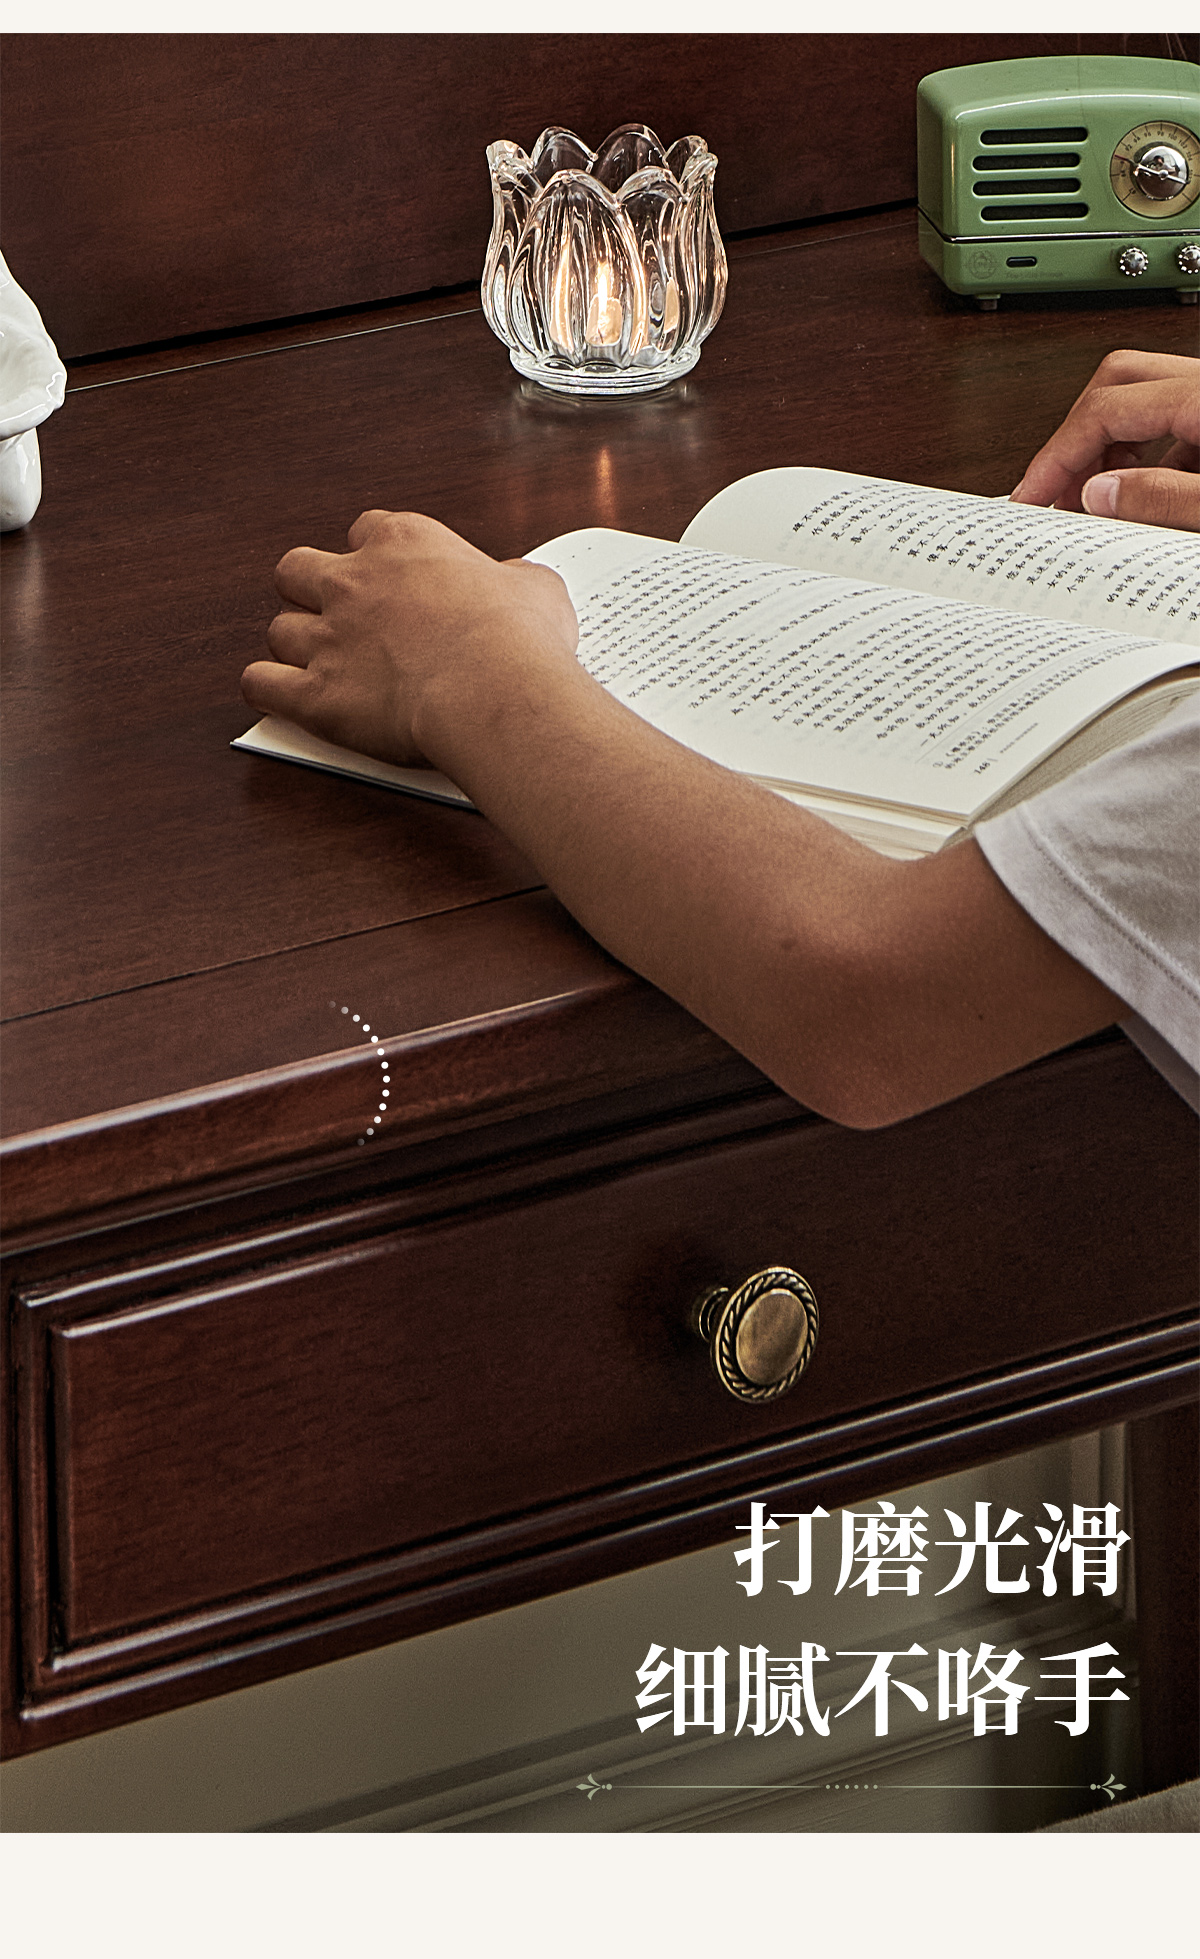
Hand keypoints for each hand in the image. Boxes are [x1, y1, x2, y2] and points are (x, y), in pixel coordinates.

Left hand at [241, 509, 579, 768]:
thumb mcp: (536, 588)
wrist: (494, 693)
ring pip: (279, 629)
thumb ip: (513, 579)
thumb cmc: (519, 642)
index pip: (365, 529)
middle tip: (337, 615)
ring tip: (319, 666)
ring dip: (295, 646)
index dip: (372, 556)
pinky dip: (267, 690)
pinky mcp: (314, 694)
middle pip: (296, 569)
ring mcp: (328, 637)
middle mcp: (355, 582)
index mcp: (405, 543)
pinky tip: (281, 696)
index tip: (388, 578)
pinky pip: (260, 684)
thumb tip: (517, 584)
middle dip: (309, 590)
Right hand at [1010, 349, 1198, 530]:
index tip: (1031, 494)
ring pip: (1147, 407)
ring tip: (1095, 505)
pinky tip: (1143, 502)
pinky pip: (1178, 428)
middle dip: (1075, 440)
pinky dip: (1149, 462)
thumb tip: (1101, 494)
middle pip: (1117, 386)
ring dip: (1110, 452)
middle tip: (1057, 493)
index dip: (1057, 456)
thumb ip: (1161, 498)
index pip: (1104, 410)